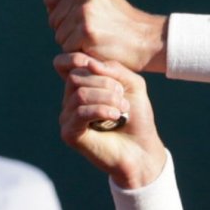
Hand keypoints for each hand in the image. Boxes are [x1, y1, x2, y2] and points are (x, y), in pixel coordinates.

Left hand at [44, 0, 167, 72]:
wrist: (146, 39)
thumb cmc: (123, 22)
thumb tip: (51, 2)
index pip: (50, 0)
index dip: (59, 14)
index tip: (73, 22)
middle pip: (53, 20)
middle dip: (67, 31)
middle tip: (90, 34)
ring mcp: (85, 11)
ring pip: (59, 35)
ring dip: (73, 43)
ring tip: (95, 40)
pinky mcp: (86, 31)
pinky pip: (67, 48)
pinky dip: (79, 52)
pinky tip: (96, 48)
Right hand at [55, 52, 166, 187]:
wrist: (142, 149)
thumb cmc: (137, 117)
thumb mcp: (133, 85)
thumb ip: (114, 69)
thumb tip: (88, 62)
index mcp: (83, 86)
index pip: (68, 64)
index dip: (81, 60)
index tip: (105, 71)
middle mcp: (70, 100)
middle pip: (76, 77)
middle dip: (106, 84)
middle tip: (123, 99)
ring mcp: (68, 117)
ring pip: (79, 94)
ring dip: (108, 98)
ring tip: (122, 109)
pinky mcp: (70, 133)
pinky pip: (79, 112)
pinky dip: (101, 110)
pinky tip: (116, 116)